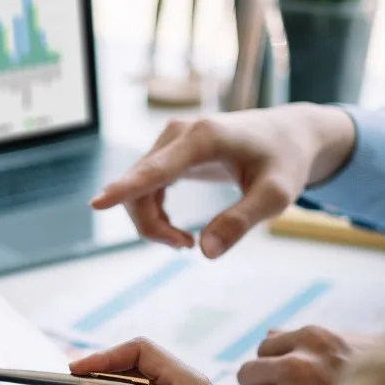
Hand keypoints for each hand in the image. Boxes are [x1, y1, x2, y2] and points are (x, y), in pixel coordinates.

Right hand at [91, 104, 355, 257]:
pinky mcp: (167, 151)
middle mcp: (179, 133)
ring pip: (137, 190)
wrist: (288, 135)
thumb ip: (242, 222)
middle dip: (152, 226)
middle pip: (140, 187)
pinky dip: (154, 215)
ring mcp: (170, 140)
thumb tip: (205, 251)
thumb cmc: (284, 163)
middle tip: (185, 248)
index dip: (126, 188)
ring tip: (186, 243)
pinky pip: (143, 187)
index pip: (157, 169)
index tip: (97, 204)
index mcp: (205, 138)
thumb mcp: (276, 196)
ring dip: (152, 223)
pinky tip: (178, 230)